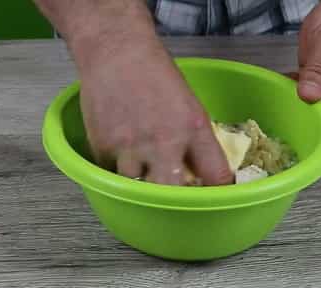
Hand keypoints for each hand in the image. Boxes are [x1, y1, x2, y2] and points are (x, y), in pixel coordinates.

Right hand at [77, 38, 232, 185]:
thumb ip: (197, 142)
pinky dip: (118, 172)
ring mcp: (130, 147)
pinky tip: (121, 153)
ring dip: (142, 187)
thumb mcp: (190, 106)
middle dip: (175, 201)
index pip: (216, 176)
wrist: (116, 52)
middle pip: (173, 194)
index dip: (217, 193)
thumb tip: (201, 175)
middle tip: (174, 200)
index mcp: (193, 128)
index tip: (214, 199)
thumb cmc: (155, 75)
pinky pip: (113, 175)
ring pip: (138, 190)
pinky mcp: (103, 148)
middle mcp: (163, 141)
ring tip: (143, 173)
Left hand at [295, 0, 320, 132]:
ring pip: (319, 110)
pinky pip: (307, 95)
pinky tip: (285, 85)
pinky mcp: (318, 80)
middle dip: (315, 120)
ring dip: (302, 108)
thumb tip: (309, 97)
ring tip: (287, 99)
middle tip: (294, 112)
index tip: (313, 121)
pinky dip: (295, 94)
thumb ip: (320, 69)